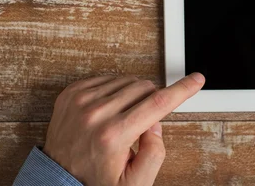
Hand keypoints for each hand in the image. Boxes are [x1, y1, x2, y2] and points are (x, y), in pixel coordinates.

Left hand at [43, 73, 204, 185]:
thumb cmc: (96, 182)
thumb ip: (154, 154)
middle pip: (144, 88)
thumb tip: (155, 123)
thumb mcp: (134, 183)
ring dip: (133, 96)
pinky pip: (107, 79)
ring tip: (123, 119)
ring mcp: (80, 101)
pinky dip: (115, 91)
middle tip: (141, 125)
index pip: (158, 103)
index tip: (197, 79)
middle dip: (152, 101)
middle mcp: (95, 114)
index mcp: (113, 135)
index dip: (182, 90)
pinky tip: (110, 110)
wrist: (57, 180)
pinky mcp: (71, 93)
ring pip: (127, 81)